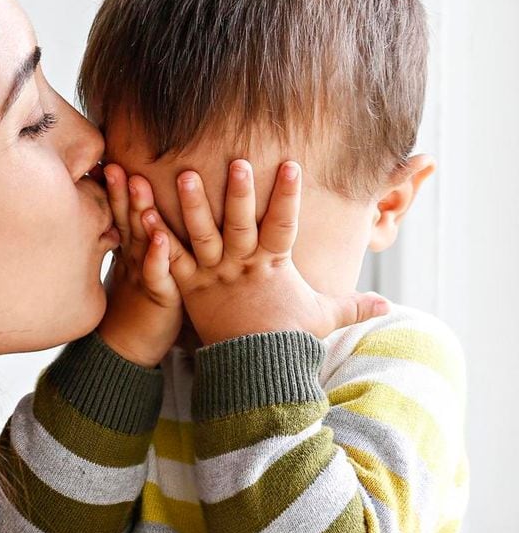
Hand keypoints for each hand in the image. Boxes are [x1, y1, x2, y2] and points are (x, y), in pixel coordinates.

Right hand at [95, 164, 184, 367]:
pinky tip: (161, 236)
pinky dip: (158, 255)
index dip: (113, 189)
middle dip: (120, 190)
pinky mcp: (159, 296)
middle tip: (112, 162)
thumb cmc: (136, 311)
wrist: (126, 353)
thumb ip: (136, 242)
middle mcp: (134, 259)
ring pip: (140, 239)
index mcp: (129, 251)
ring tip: (137, 182)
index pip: (119, 214)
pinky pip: (158, 273)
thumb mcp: (134, 271)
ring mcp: (143, 276)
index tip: (105, 160)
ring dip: (139, 211)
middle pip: (126, 219)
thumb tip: (138, 215)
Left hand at [141, 158, 388, 345]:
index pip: (284, 224)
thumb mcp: (322, 318)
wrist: (252, 371)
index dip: (288, 195)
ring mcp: (213, 275)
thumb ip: (352, 304)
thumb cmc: (286, 340)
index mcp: (273, 265)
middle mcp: (242, 266)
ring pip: (202, 235)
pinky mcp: (188, 286)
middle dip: (239, 193)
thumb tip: (388, 305)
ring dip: (192, 205)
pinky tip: (144, 213)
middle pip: (241, 224)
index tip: (291, 163)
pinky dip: (157, 238)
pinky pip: (171, 259)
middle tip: (236, 161)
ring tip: (183, 174)